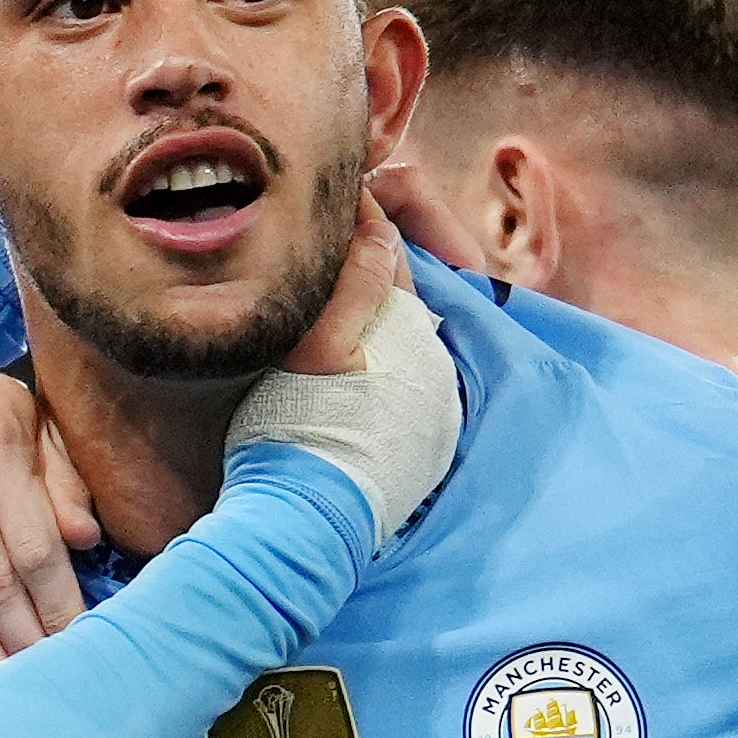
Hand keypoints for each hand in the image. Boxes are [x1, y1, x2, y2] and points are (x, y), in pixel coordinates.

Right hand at [227, 212, 459, 543]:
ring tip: (330, 335)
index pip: (388, 257)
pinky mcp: (429, 450)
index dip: (358, 233)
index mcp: (410, 332)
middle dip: (368, 284)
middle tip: (321, 271)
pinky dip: (383, 379)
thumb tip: (380, 228)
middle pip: (400, 304)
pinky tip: (352, 388)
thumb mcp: (314, 343)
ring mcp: (437, 411)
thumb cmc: (300, 426)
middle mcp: (437, 368)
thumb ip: (353, 281)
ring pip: (404, 349)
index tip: (330, 219)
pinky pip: (408, 395)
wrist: (306, 517)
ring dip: (375, 334)